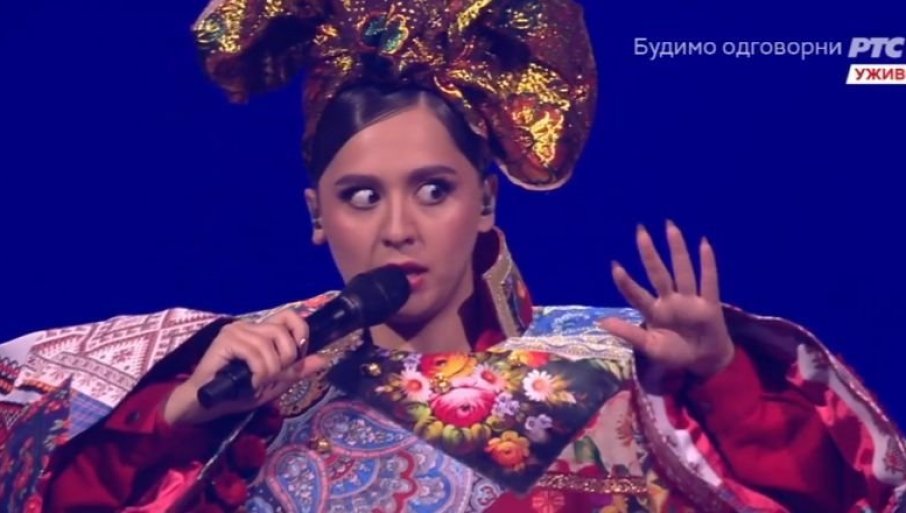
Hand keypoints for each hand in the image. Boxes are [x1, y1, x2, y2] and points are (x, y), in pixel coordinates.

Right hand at [164, 309, 327, 424]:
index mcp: (261, 331)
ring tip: (258, 384)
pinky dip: (258, 372)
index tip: (296, 357)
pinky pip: (254, 353)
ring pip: (269, 345)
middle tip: (274, 377)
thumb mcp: (274, 383)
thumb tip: (323, 359)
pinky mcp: (225, 341)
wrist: (205, 405)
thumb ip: (296, 370)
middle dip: (286, 359)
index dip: (300, 333)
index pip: (290, 316)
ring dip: (270, 371)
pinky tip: (249, 383)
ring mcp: (235, 331)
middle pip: (282, 331)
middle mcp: (248, 326)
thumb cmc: (237, 393)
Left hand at [600, 220, 734, 378]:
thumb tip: (602, 322)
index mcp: (653, 312)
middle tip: (640, 229)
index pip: (636, 294)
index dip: (626, 283)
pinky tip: (703, 243)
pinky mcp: (709, 305)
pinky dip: (708, 263)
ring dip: (677, 249)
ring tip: (669, 226)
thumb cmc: (675, 353)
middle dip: (649, 253)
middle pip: (658, 273)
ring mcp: (689, 300)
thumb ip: (629, 334)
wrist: (705, 362)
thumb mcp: (650, 347)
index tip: (614, 265)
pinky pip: (709, 281)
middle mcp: (670, 301)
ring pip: (682, 270)